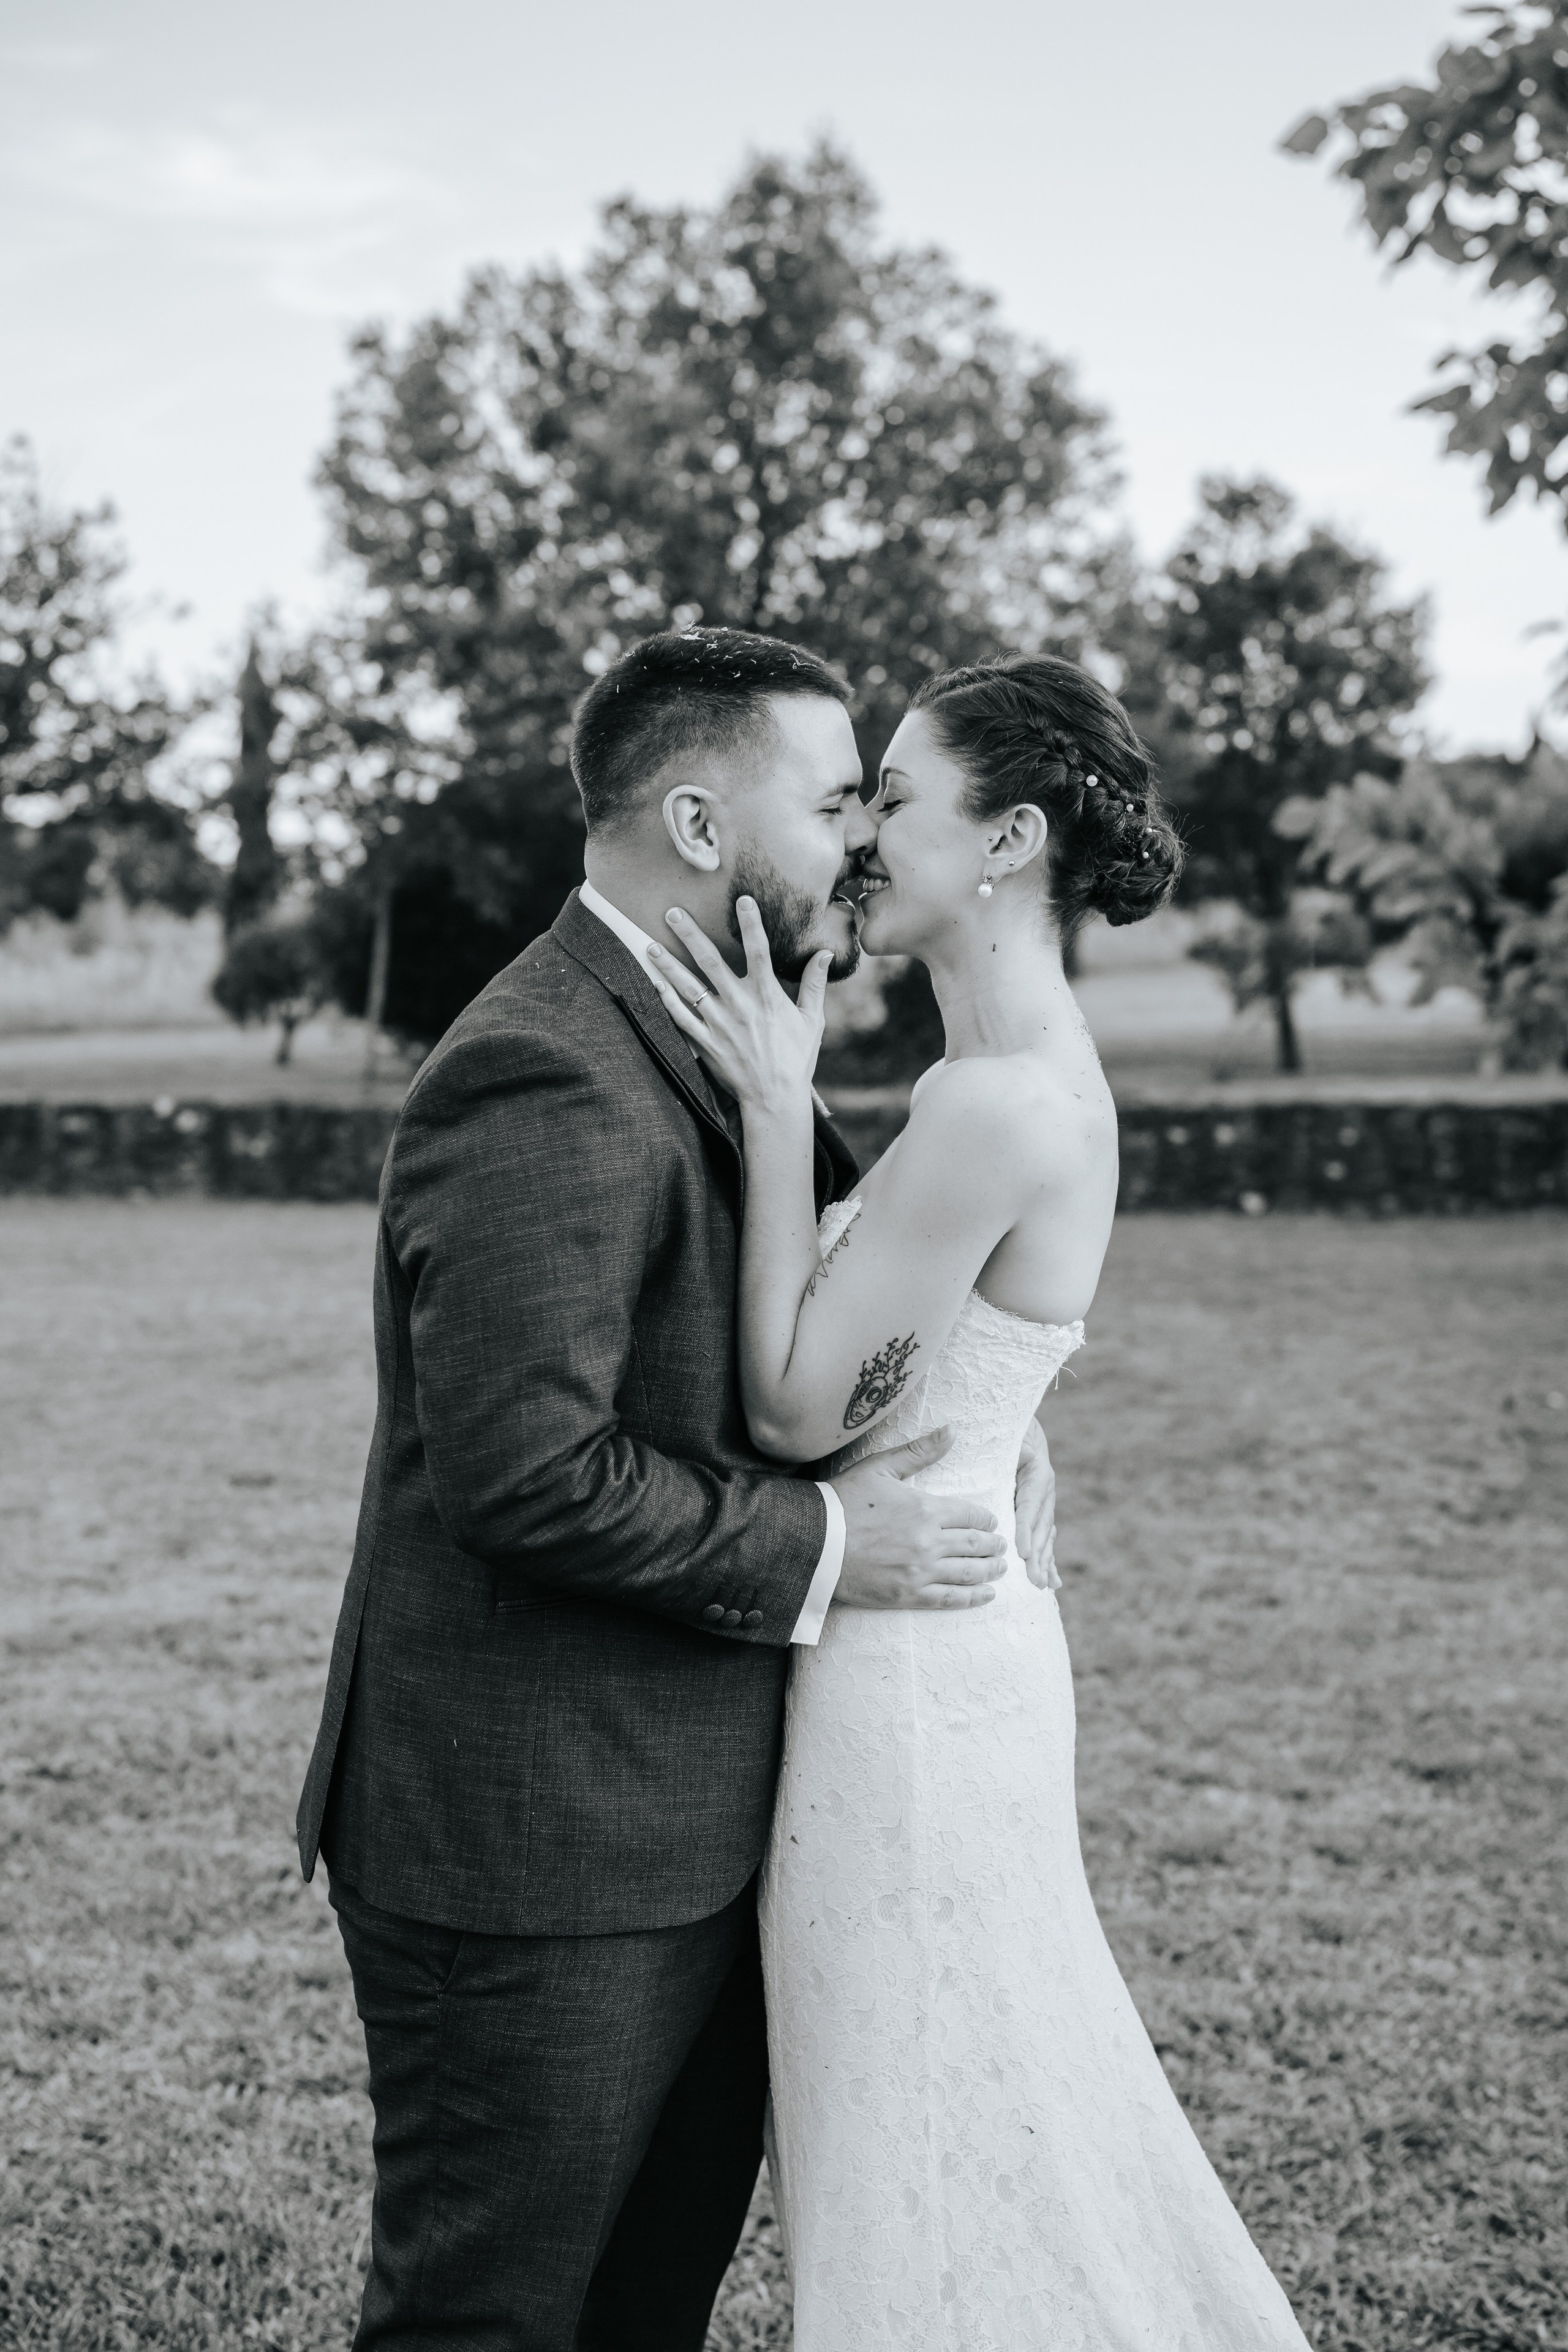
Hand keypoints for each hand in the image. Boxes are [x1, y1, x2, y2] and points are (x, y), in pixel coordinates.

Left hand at [647, 899, 830, 1112]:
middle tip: (671, 912)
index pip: (758, 949)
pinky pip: (680, 1018)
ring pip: (688, 987)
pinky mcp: (705, 1043)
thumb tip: (825, 953)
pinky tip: (653, 983)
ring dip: (667, 964)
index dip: (751, 923)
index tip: (742, 899)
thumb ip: (814, 984)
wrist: (775, 1099)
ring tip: (649, 944)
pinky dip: (665, 1000)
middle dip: (689, 934)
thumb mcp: (812, 1020)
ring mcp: (719, 1024)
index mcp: (767, 995)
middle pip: (710, 961)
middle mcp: (739, 1004)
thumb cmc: (796, 1059)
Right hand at [831, 1426, 1006, 1610]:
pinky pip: (950, 1599)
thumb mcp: (880, 1468)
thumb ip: (919, 1452)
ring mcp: (920, 1571)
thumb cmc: (844, 1501)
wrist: (813, 1543)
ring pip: (969, 1572)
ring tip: (1001, 1568)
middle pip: (975, 1544)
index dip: (986, 1519)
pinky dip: (974, 1597)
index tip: (992, 1521)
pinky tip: (987, 1595)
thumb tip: (952, 1430)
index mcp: (925, 1508)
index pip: (971, 1514)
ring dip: (990, 1570)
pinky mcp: (908, 1595)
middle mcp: (929, 1541)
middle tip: (1002, 1546)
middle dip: (994, 1545)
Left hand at [1015, 1417, 1058, 1590]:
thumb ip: (1015, 1449)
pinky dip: (1048, 1561)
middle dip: (1037, 1556)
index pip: (1030, 1506)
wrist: (1022, 1427)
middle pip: (1040, 1528)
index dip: (1026, 1529)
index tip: (1021, 1551)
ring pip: (1045, 1537)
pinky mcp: (1041, 1514)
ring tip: (1041, 1585)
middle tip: (1032, 1579)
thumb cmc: (1009, 1433)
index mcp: (1038, 1474)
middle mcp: (1046, 1491)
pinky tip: (1053, 1583)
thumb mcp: (1011, 1437)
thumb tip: (1022, 1455)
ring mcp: (1046, 1504)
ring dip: (1044, 1563)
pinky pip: (1045, 1539)